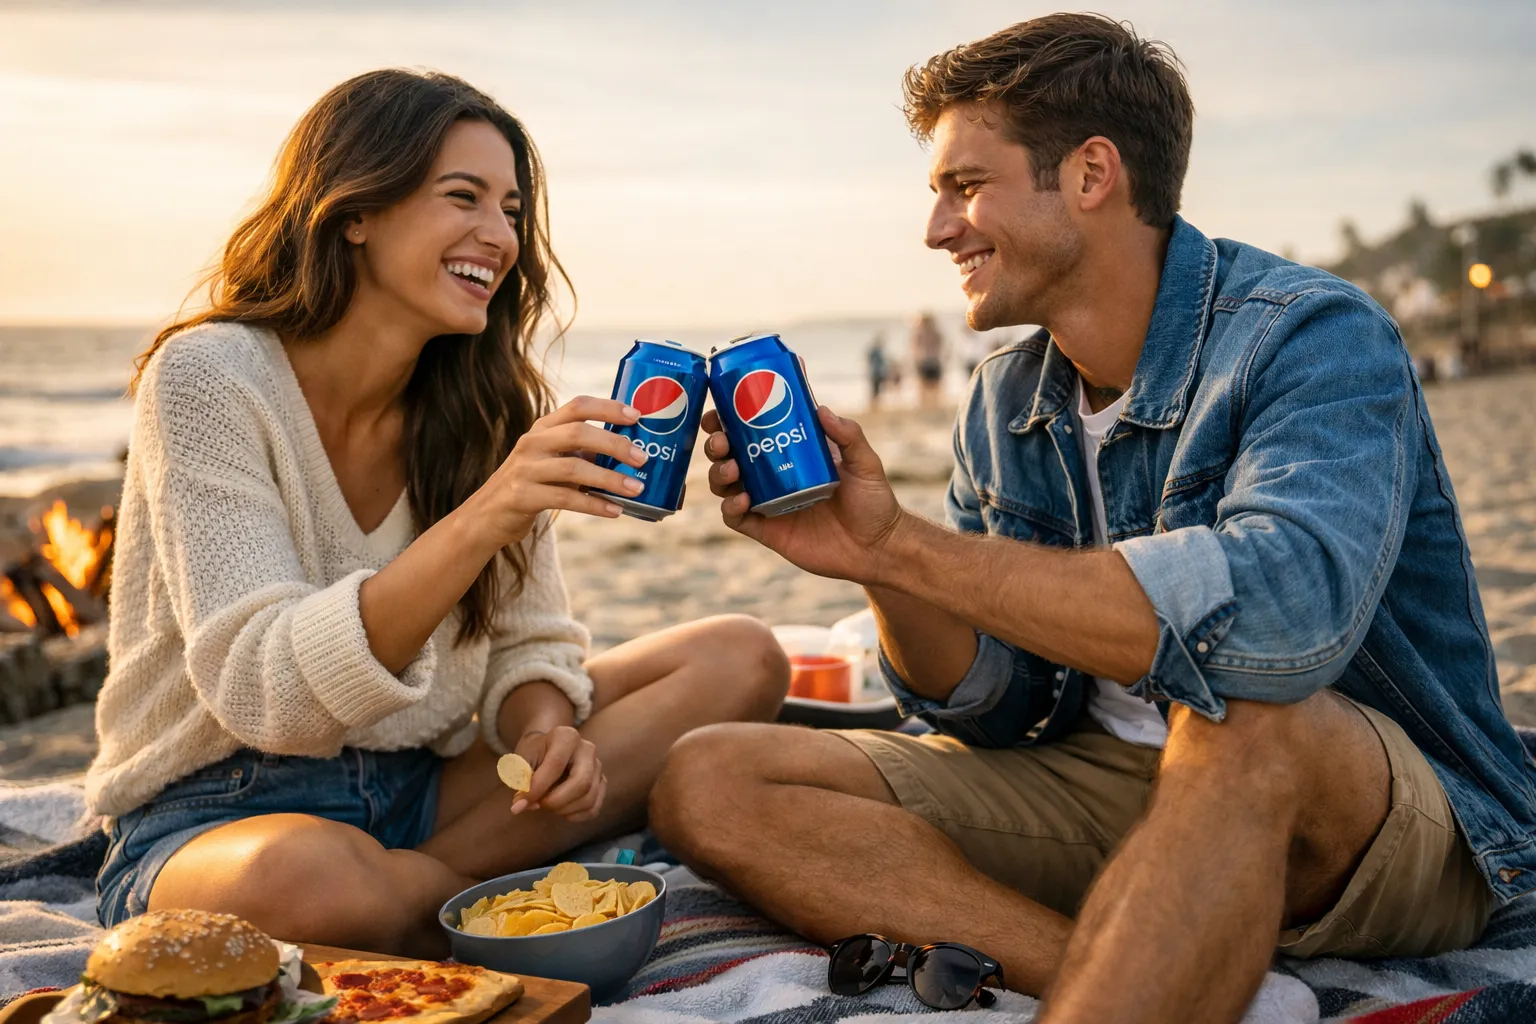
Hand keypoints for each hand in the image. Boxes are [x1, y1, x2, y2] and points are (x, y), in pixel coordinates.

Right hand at [471, 396, 648, 545]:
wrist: (487, 515)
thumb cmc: (532, 484)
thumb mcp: (552, 460)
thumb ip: (582, 452)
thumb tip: (631, 453)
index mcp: (544, 428)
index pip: (577, 406)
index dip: (608, 407)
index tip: (636, 416)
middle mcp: (532, 442)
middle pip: (578, 433)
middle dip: (614, 444)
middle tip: (642, 458)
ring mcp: (525, 468)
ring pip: (573, 468)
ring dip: (610, 479)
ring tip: (636, 489)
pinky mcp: (522, 496)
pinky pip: (564, 499)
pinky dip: (594, 505)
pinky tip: (615, 510)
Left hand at [510, 726, 605, 821]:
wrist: (547, 749)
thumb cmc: (533, 754)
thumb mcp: (519, 760)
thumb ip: (520, 782)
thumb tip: (520, 807)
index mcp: (566, 736)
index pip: (556, 764)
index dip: (538, 787)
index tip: (520, 802)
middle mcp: (587, 749)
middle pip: (581, 783)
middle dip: (556, 801)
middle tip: (537, 804)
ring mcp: (598, 767)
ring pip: (588, 798)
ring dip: (563, 810)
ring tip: (546, 805)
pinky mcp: (601, 783)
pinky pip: (593, 808)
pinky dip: (575, 816)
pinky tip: (561, 810)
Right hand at [701, 405, 903, 583]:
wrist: (876, 548)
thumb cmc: (873, 501)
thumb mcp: (864, 463)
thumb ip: (849, 435)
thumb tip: (821, 409)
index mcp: (790, 452)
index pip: (751, 430)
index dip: (728, 420)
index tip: (719, 412)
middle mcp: (772, 475)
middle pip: (730, 455)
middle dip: (717, 445)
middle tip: (722, 441)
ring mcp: (767, 502)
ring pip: (726, 484)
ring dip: (719, 473)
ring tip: (733, 470)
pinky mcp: (766, 530)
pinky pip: (736, 518)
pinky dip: (731, 507)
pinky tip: (742, 500)